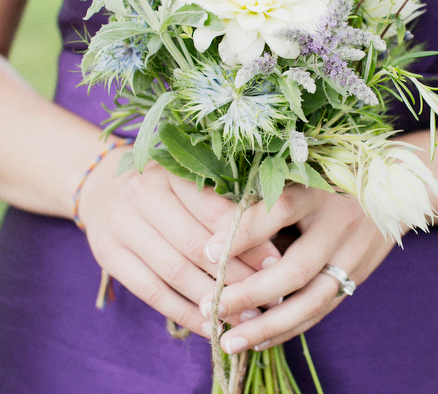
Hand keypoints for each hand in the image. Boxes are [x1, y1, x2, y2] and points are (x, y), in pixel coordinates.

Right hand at [77, 148, 280, 336]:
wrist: (101, 185)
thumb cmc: (163, 185)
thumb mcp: (190, 182)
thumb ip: (223, 206)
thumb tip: (272, 245)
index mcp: (171, 170)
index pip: (215, 211)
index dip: (248, 239)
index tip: (276, 263)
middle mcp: (142, 193)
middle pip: (196, 245)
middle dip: (236, 276)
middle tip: (269, 297)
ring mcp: (122, 224)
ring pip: (175, 272)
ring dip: (213, 301)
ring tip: (247, 318)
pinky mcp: (109, 254)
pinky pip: (152, 292)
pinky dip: (184, 314)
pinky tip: (210, 327)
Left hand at [199, 185, 397, 353]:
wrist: (390, 187)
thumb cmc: (328, 176)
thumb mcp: (300, 175)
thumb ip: (266, 198)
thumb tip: (217, 230)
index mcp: (319, 191)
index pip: (279, 211)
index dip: (242, 232)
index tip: (206, 252)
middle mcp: (339, 224)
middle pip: (296, 267)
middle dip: (250, 293)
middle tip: (212, 306)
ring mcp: (352, 255)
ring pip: (311, 300)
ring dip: (268, 326)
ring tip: (228, 341)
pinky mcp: (357, 276)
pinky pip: (322, 310)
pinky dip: (290, 328)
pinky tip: (259, 341)